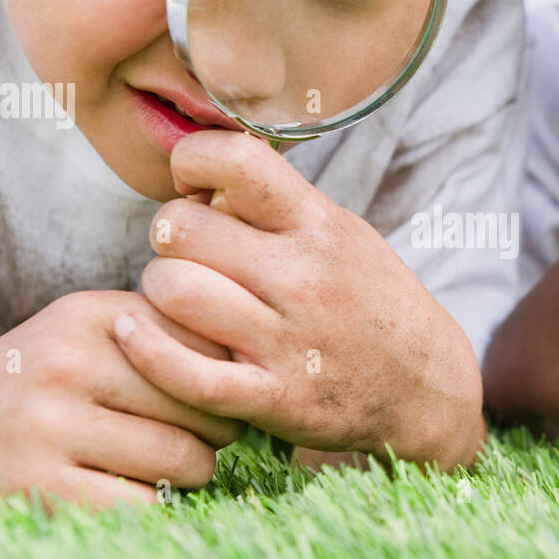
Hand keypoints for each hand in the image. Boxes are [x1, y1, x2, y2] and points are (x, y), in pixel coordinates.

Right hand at [0, 291, 244, 508]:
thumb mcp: (83, 332)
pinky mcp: (42, 491)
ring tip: (174, 466)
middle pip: (204, 403)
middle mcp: (69, 363)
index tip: (224, 390)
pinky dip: (157, 508)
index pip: (205, 341)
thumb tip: (260, 358)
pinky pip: (146, 507)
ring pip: (185, 460)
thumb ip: (161, 331)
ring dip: (196, 473)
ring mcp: (50, 427)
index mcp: (89, 316)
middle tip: (205, 436)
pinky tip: (137, 494)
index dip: (228, 373)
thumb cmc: (31, 384)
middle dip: (220, 428)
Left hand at [112, 131, 485, 469]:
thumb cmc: (372, 304)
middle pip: (182, 230)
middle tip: (185, 255)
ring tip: (177, 299)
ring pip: (174, 292)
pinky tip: (134, 334)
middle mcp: (304, 278)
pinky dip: (145, 350)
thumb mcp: (343, 235)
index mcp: (320, 226)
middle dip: (169, 237)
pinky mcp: (273, 398)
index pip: (235, 160)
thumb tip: (202, 180)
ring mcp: (287, 341)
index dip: (192, 162)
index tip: (192, 185)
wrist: (424, 388)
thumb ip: (278, 208)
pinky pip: (184, 373)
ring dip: (157, 293)